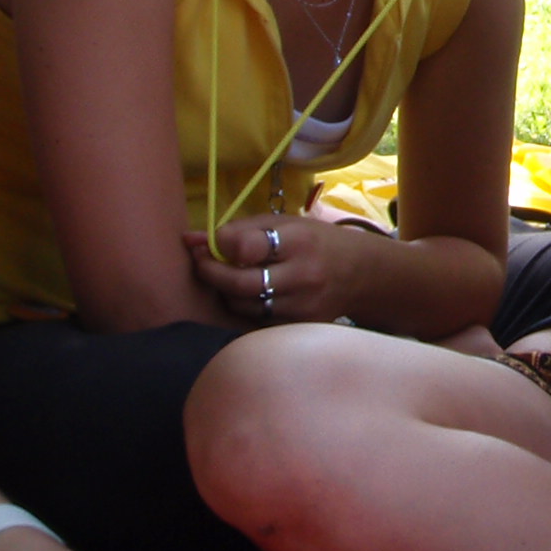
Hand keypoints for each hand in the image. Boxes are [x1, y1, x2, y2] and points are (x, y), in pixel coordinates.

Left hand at [184, 214, 360, 326]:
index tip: (204, 244)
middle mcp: (303, 276)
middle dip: (211, 274)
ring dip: (227, 293)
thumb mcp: (284, 224)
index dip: (217, 246)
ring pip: (244, 307)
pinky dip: (246, 309)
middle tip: (201, 263)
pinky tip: (249, 296)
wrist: (361, 274)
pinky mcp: (301, 327)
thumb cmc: (315, 242)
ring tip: (229, 278)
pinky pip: (258, 321)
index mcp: (299, 241)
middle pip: (240, 284)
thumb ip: (238, 230)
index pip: (246, 247)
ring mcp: (303, 306)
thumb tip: (189, 240)